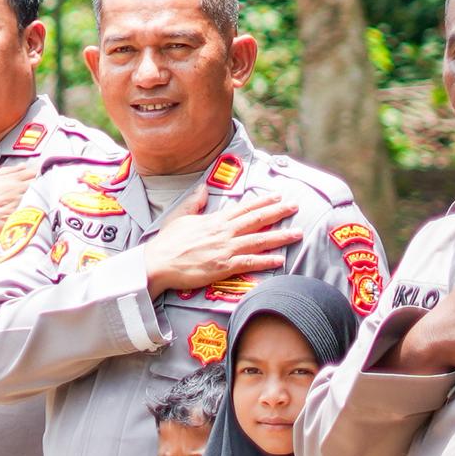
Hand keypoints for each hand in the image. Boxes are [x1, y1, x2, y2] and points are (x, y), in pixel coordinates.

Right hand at [143, 193, 299, 295]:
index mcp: (214, 220)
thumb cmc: (166, 242)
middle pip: (256, 219)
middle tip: (296, 206)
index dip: (262, 201)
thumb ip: (194, 203)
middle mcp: (223, 232)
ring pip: (258, 240)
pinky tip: (280, 259)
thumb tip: (203, 189)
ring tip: (297, 233)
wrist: (157, 263)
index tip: (278, 196)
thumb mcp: (179, 217)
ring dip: (280, 236)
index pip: (244, 208)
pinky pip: (250, 262)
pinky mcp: (224, 266)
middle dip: (278, 212)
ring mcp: (225, 249)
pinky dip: (266, 260)